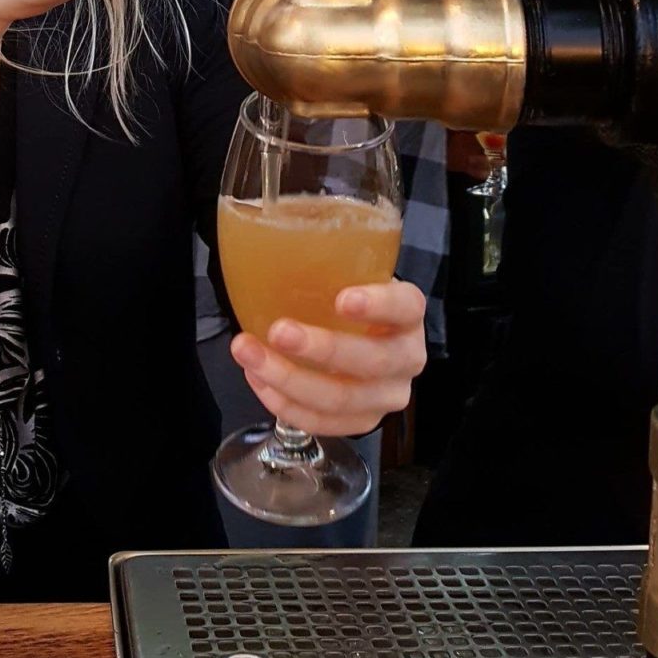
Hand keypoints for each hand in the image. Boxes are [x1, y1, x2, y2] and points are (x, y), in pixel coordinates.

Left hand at [229, 280, 426, 438]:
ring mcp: (387, 395)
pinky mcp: (363, 422)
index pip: (405, 306)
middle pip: (372, 360)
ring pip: (342, 398)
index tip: (342, 298)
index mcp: (407, 314)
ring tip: (249, 353)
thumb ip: (323, 262)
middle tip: (279, 331)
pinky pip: (322, 423)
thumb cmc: (341, 300)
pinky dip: (284, 403)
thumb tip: (271, 234)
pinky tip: (257, 377)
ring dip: (289, 379)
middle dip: (321, 349)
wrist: (357, 337)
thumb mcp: (344, 275)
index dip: (378, 304)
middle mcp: (407, 357)